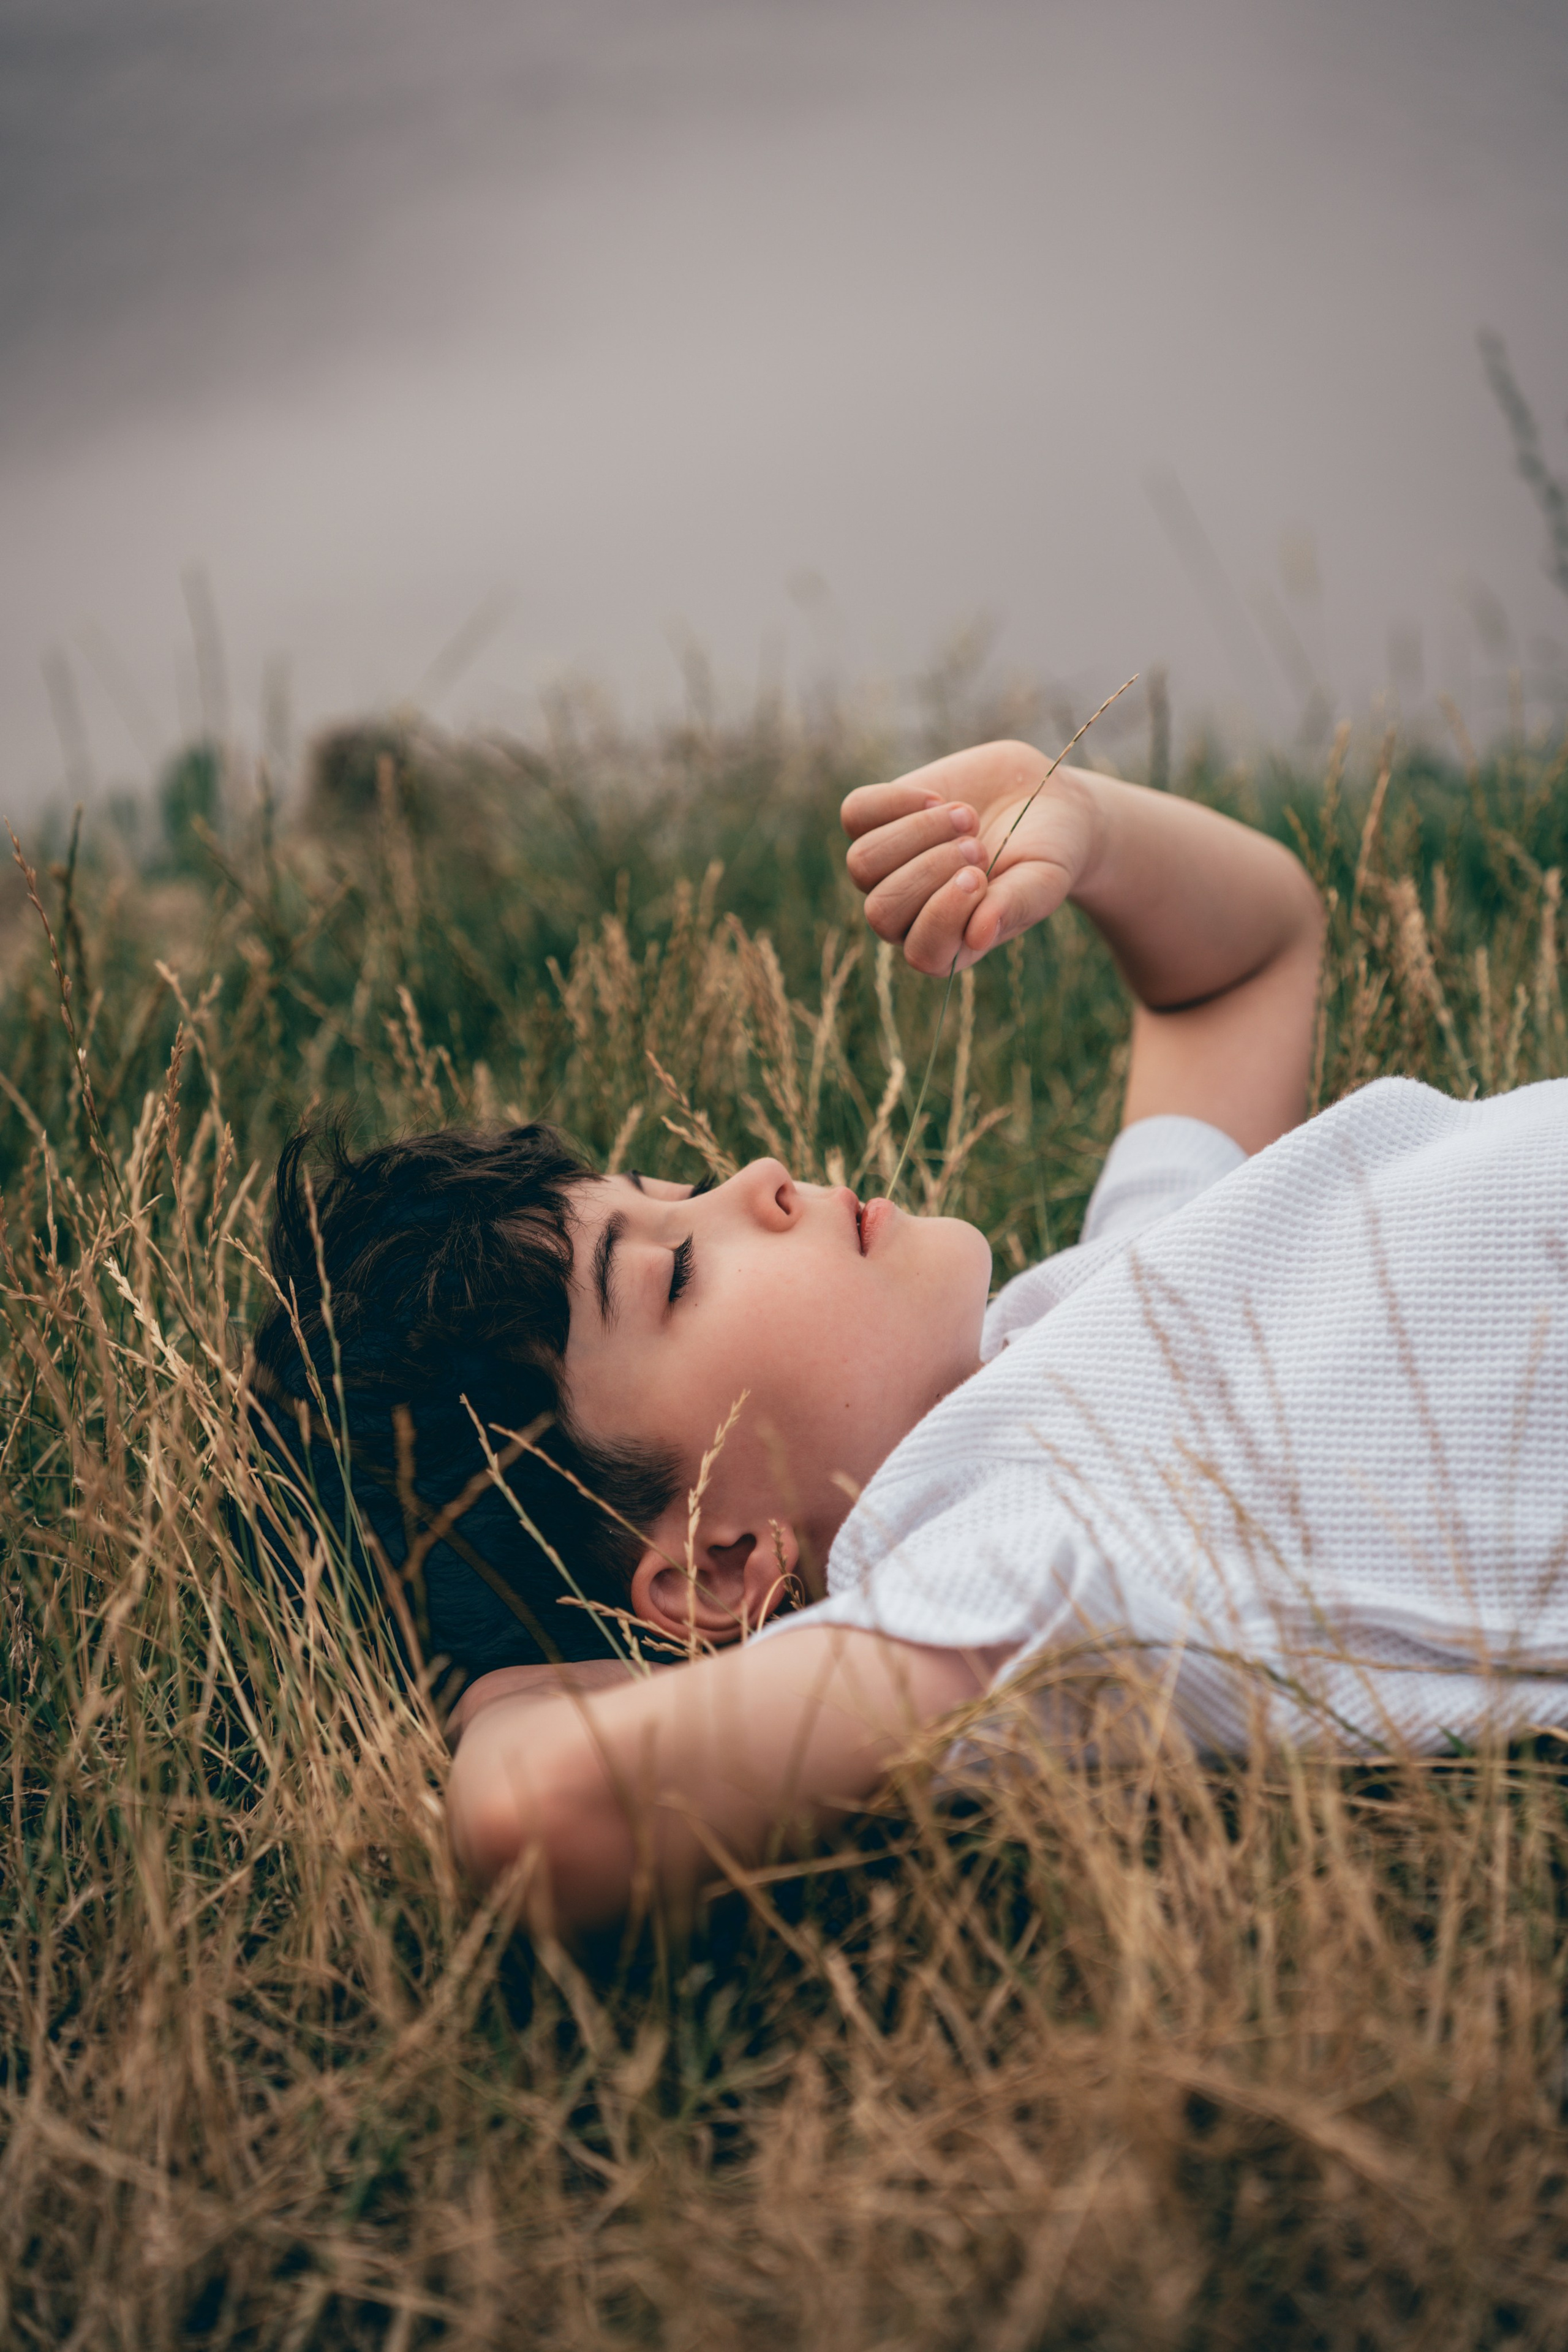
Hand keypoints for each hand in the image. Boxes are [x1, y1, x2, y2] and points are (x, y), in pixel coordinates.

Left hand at [841, 740, 1100, 974]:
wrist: (1044, 799)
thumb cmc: (1047, 853)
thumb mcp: (1044, 881)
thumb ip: (1013, 906)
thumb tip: (976, 937)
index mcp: (950, 944)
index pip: (921, 953)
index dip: (943, 915)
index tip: (982, 876)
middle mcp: (910, 913)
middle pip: (881, 911)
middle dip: (929, 871)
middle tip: (978, 846)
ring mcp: (891, 867)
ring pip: (861, 862)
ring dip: (915, 833)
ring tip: (965, 816)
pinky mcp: (882, 820)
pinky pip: (856, 814)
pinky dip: (894, 800)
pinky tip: (937, 797)